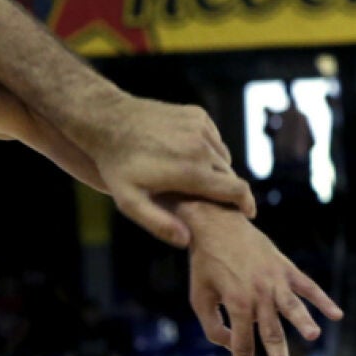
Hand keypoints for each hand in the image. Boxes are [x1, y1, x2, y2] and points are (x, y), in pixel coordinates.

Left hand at [84, 98, 253, 246]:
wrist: (108, 121)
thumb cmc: (116, 165)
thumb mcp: (129, 201)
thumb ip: (159, 224)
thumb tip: (187, 240)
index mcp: (191, 172)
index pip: (237, 191)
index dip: (246, 204)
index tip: (247, 213)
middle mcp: (201, 148)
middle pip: (229, 175)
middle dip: (225, 189)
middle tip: (209, 199)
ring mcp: (200, 128)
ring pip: (222, 157)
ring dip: (215, 169)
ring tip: (193, 179)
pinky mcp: (197, 115)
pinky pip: (213, 138)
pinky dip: (207, 148)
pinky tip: (185, 155)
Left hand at [181, 201, 342, 355]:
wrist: (215, 225)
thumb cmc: (205, 265)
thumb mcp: (199, 297)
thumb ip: (213, 325)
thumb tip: (232, 345)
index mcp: (236, 304)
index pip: (242, 346)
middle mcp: (258, 294)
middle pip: (272, 334)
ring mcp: (274, 280)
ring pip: (292, 307)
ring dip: (303, 322)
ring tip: (312, 337)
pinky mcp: (285, 267)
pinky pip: (307, 286)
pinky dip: (322, 300)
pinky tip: (337, 315)